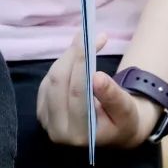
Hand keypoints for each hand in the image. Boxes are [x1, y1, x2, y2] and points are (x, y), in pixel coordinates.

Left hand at [36, 33, 159, 148]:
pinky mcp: (41, 109)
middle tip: (89, 34)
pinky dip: (63, 63)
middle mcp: (57, 130)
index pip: (77, 93)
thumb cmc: (122, 121)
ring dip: (69, 56)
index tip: (92, 40)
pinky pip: (48, 79)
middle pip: (58, 82)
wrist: (110, 134)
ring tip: (87, 41)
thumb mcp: (126, 111)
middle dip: (74, 54)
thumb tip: (98, 77)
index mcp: (79, 133)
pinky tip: (78, 55)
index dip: (81, 65)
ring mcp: (46, 120)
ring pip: (51, 77)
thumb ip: (113, 96)